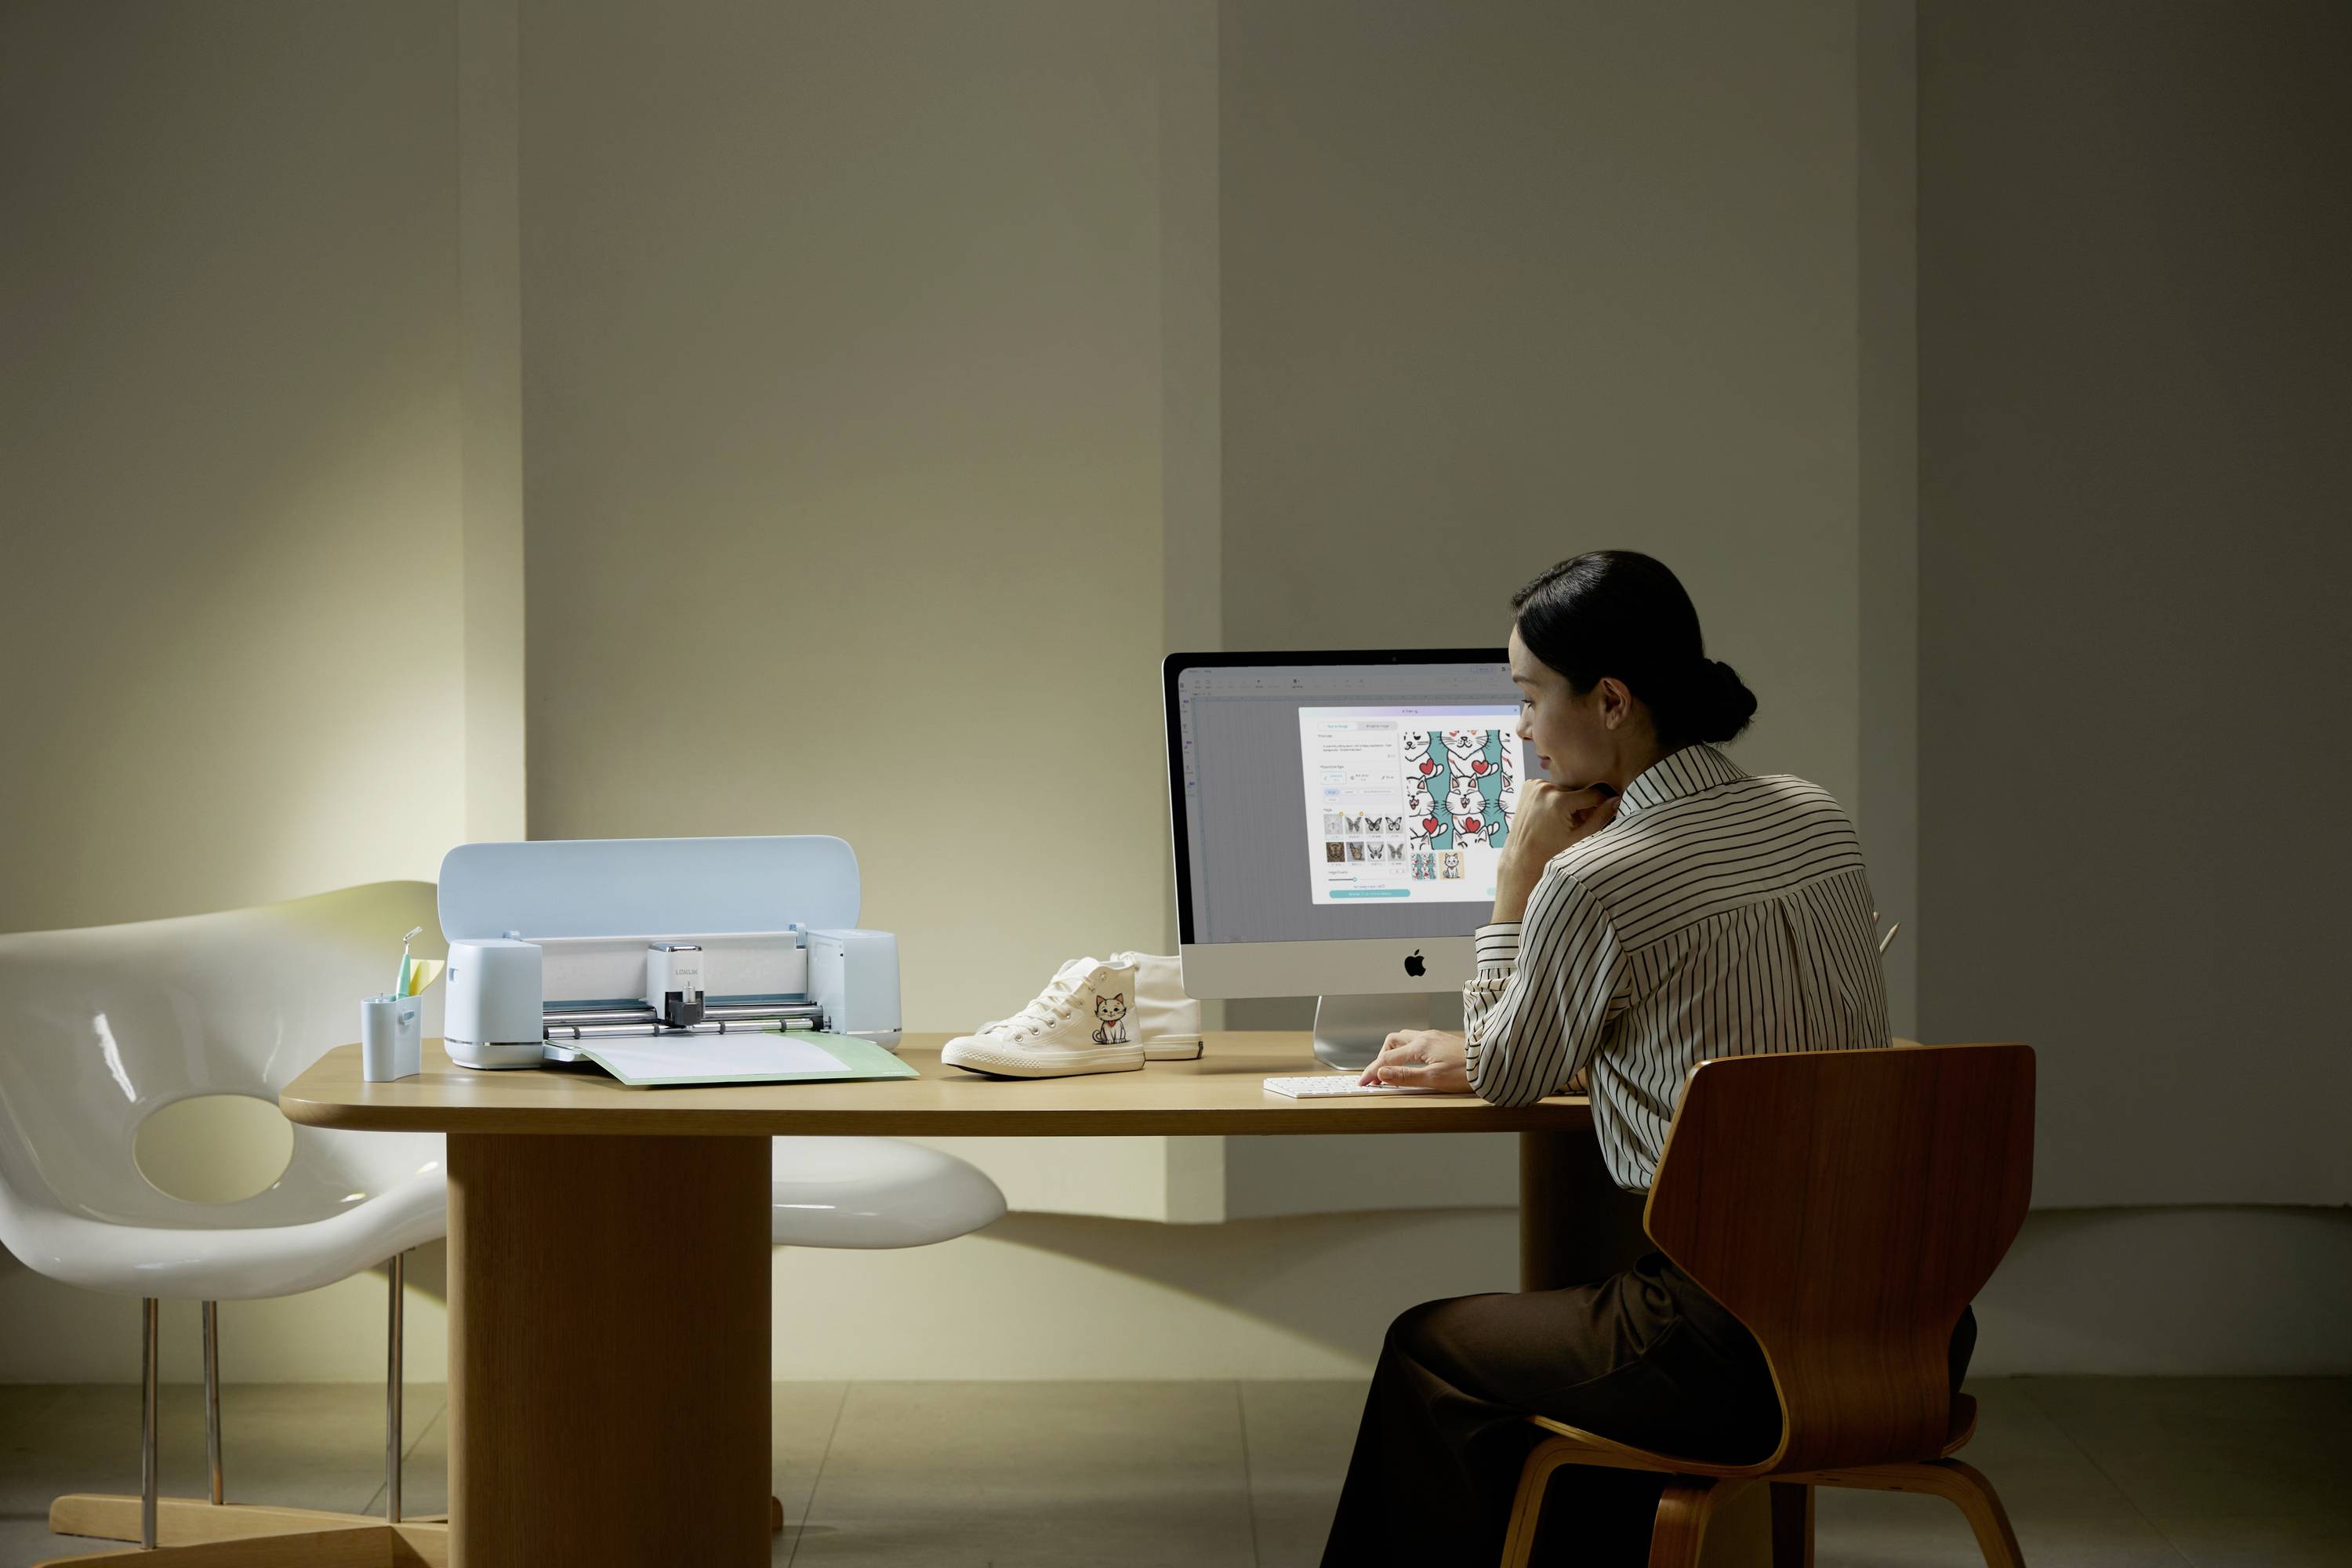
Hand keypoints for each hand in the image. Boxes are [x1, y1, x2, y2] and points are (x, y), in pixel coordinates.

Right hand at [1357, 1030, 1469, 1091]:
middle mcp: (1425, 1037)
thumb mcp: (1433, 1079)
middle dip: (1381, 1057)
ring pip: (1404, 1038)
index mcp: (1420, 1046)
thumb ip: (1405, 1076)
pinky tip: (1412, 1062)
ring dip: (1393, 1052)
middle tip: (1378, 1076)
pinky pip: (1416, 1041)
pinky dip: (1406, 1050)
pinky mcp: (1442, 1041)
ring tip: (1392, 1068)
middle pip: (1392, 1041)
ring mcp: (1434, 1037)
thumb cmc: (1466, 1074)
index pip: (1387, 1058)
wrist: (1491, 1064)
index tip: (1363, 1082)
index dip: (1372, 1071)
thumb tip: (1381, 1073)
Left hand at [1494, 782, 1619, 919]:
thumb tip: (1617, 800)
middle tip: (1578, 823)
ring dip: (1569, 801)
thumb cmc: (1551, 851)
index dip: (1602, 803)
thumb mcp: (1580, 837)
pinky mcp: (1529, 785)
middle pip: (1579, 791)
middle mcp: (1546, 788)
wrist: (1522, 855)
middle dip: (1582, 805)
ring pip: (1566, 789)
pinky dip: (1556, 797)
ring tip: (1563, 821)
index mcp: (1559, 801)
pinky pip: (1552, 787)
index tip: (1606, 810)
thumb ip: (1600, 818)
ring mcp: (1535, 785)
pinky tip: (1552, 814)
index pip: (1594, 794)